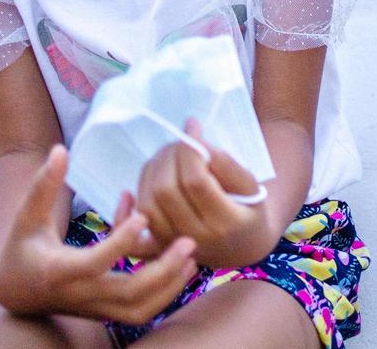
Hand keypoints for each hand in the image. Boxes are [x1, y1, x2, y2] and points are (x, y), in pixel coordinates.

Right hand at [0, 145, 198, 324]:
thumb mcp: (27, 215)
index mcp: (59, 270)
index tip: (143, 215)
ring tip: (193, 257)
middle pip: (128, 294)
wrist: (15, 290)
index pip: (94, 263)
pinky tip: (180, 266)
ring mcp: (95, 308)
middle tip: (189, 241)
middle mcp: (80, 294)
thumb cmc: (22, 246)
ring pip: (140, 310)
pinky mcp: (107, 312)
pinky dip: (164, 294)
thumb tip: (59, 150)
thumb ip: (43, 185)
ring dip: (170, 287)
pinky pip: (140, 312)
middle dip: (163, 271)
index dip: (120, 242)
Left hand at [136, 118, 271, 266]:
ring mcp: (173, 247)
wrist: (244, 247)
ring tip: (166, 156)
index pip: (196, 181)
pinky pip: (131, 235)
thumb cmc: (249, 210)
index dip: (189, 149)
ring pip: (147, 205)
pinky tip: (128, 193)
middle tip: (180, 141)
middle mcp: (196, 238)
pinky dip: (123, 213)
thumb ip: (227, 165)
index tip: (192, 125)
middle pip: (166, 191)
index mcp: (225, 222)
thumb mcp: (252, 186)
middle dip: (169, 156)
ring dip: (151, 172)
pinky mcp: (157, 250)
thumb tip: (196, 143)